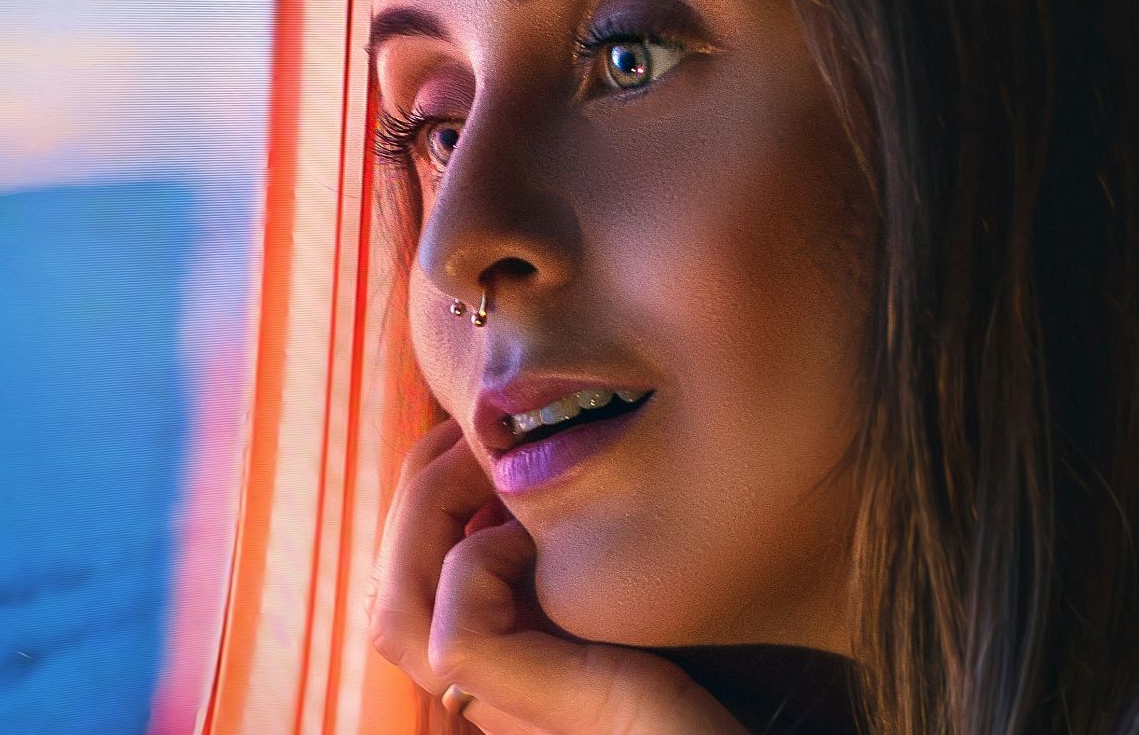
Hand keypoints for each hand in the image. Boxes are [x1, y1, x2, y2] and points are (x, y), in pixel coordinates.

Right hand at [368, 418, 749, 734]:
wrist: (754, 724)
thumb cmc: (722, 654)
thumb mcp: (619, 577)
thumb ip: (564, 546)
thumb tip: (521, 461)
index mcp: (504, 663)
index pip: (399, 591)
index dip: (413, 508)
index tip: (464, 441)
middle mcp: (492, 695)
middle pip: (384, 601)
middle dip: (411, 497)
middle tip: (463, 433)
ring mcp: (512, 711)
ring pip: (393, 619)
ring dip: (425, 520)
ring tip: (484, 466)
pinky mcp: (549, 713)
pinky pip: (455, 638)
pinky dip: (475, 570)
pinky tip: (531, 541)